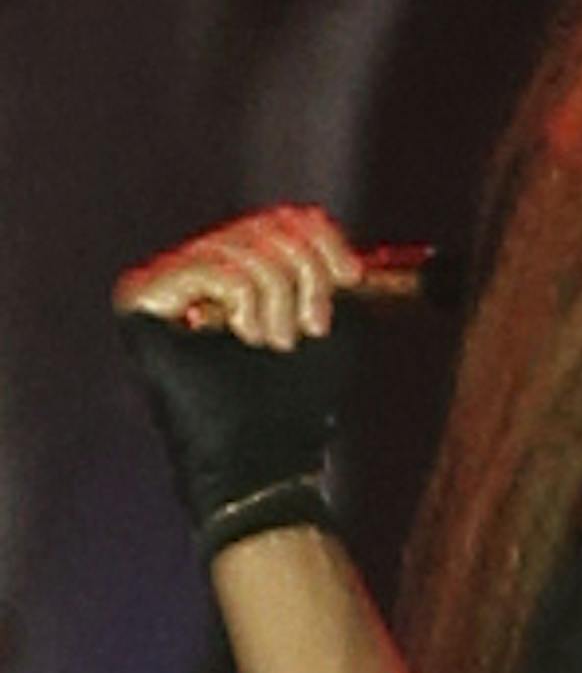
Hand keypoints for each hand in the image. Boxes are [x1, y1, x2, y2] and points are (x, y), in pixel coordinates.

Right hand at [115, 207, 364, 556]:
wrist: (265, 456)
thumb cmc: (296, 397)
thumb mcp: (328, 317)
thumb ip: (319, 263)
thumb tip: (314, 220)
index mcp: (238, 270)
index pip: (283, 216)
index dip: (325, 240)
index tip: (349, 278)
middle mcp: (195, 268)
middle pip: (267, 225)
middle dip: (305, 276)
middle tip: (305, 329)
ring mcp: (163, 282)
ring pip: (244, 247)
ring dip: (279, 299)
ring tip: (273, 342)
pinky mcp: (140, 299)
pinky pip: (213, 269)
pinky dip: (244, 302)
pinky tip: (242, 338)